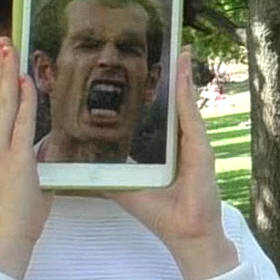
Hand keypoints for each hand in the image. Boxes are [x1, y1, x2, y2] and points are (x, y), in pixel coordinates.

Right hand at [0, 41, 52, 279]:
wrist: (8, 237)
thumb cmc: (18, 214)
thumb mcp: (27, 178)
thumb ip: (35, 158)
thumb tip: (47, 144)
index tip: (3, 62)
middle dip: (0, 69)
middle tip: (3, 43)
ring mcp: (0, 151)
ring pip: (4, 104)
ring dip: (8, 75)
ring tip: (10, 50)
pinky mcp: (15, 159)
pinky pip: (22, 122)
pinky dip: (25, 99)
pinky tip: (27, 81)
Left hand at [108, 50, 239, 279]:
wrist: (185, 232)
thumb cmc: (160, 213)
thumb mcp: (126, 187)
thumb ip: (107, 173)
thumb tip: (77, 163)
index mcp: (166, 147)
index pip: (159, 112)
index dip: (155, 89)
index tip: (147, 65)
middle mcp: (181, 140)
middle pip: (175, 100)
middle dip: (172, 74)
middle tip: (168, 46)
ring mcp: (194, 141)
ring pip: (185, 100)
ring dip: (182, 74)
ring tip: (179, 48)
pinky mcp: (202, 146)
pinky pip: (191, 113)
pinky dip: (186, 90)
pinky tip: (182, 69)